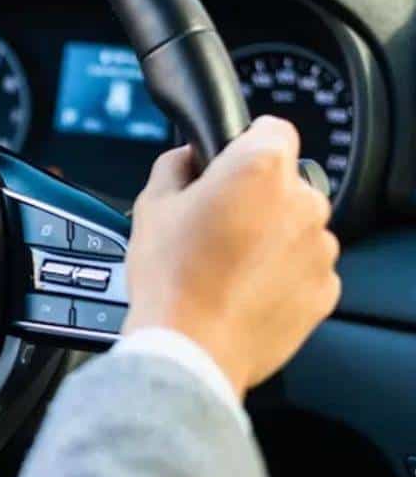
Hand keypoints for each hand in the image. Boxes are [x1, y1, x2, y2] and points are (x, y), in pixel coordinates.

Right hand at [124, 116, 340, 397]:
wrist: (191, 347)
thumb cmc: (171, 278)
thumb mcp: (151, 205)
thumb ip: (175, 165)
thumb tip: (187, 157)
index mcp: (258, 169)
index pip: (272, 128)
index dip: (244, 145)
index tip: (228, 166)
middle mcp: (301, 202)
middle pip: (285, 182)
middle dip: (255, 197)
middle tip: (216, 225)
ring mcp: (319, 247)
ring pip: (297, 226)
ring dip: (271, 236)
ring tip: (227, 264)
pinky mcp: (326, 287)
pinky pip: (305, 267)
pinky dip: (282, 273)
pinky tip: (244, 288)